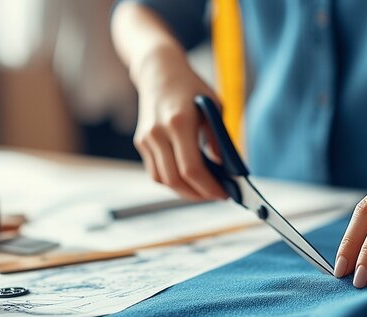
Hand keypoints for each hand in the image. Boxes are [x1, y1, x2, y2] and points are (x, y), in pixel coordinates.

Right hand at [132, 46, 226, 200]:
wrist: (158, 72)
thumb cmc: (191, 88)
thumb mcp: (213, 107)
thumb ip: (218, 139)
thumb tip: (225, 169)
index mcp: (179, 122)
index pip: (191, 169)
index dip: (209, 187)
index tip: (224, 193)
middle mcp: (158, 133)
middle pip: (175, 180)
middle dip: (198, 194)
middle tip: (217, 195)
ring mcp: (146, 139)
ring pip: (163, 180)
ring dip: (185, 191)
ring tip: (204, 189)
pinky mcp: (141, 142)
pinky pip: (156, 172)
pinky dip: (173, 181)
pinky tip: (188, 179)